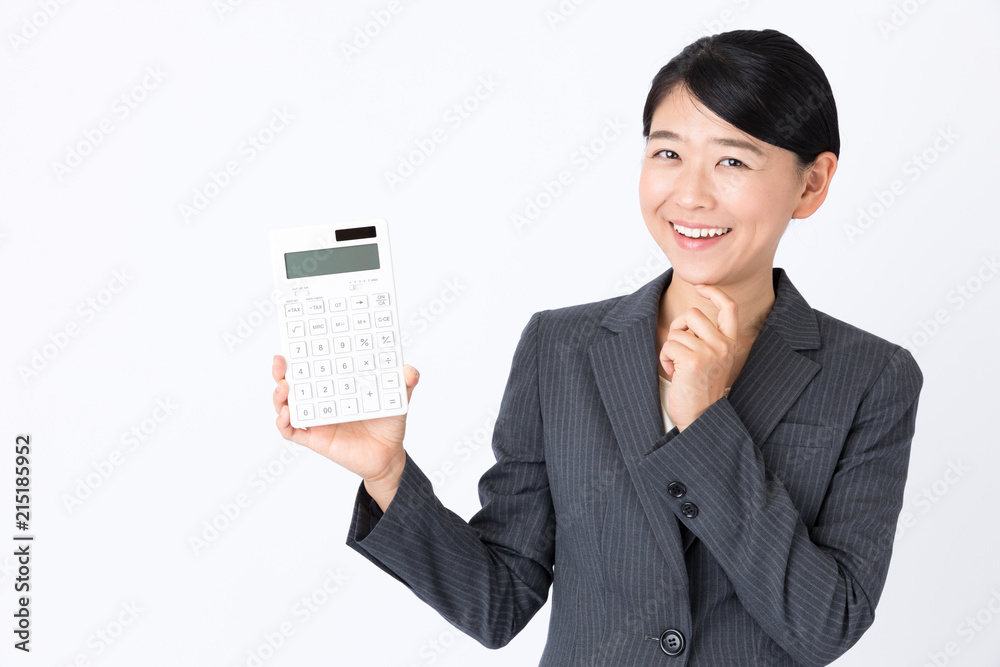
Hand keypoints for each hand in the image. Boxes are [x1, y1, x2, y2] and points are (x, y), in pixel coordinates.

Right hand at [271, 355, 419, 509]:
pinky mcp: (315, 439)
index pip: (314, 366)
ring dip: (279, 396)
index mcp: (336, 386)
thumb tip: (410, 370)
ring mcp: (316, 420)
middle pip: (293, 383)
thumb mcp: (397, 398)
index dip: (301, 355)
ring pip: (287, 405)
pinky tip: (286, 415)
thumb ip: (405, 382)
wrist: (389, 456)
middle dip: (282, 371)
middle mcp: (322, 401)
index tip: (295, 342)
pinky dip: (284, 423)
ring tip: (283, 386)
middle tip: (280, 360)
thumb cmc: (389, 424)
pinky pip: (291, 432)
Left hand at [658, 285, 737, 430]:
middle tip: (677, 346)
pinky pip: (668, 345)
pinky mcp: (693, 360)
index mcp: (730, 343)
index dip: (715, 292)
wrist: (702, 417)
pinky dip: (664, 358)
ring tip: (677, 366)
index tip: (701, 287)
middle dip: (678, 327)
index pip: (729, 308)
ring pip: (677, 331)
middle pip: (693, 314)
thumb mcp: (712, 360)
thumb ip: (706, 339)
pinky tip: (673, 372)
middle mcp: (723, 345)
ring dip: (670, 348)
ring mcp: (710, 352)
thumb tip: (686, 319)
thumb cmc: (700, 389)